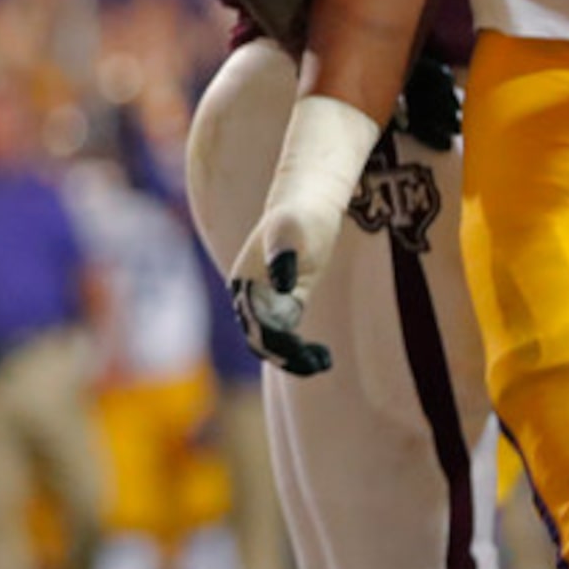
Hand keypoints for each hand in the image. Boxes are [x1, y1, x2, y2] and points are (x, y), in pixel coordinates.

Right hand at [227, 203, 337, 377]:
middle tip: (317, 363)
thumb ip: (284, 249)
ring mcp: (265, 300)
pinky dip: (300, 350)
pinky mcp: (285, 303)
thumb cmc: (302, 214)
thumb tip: (282, 282)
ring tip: (322, 362)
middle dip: (285, 355)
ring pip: (270, 342)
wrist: (307, 204)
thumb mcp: (294, 228)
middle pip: (259, 338)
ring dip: (292, 357)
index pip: (253, 324)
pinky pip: (285, 336)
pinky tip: (324, 354)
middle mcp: (248, 295)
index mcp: (244, 282)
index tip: (302, 350)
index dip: (276, 342)